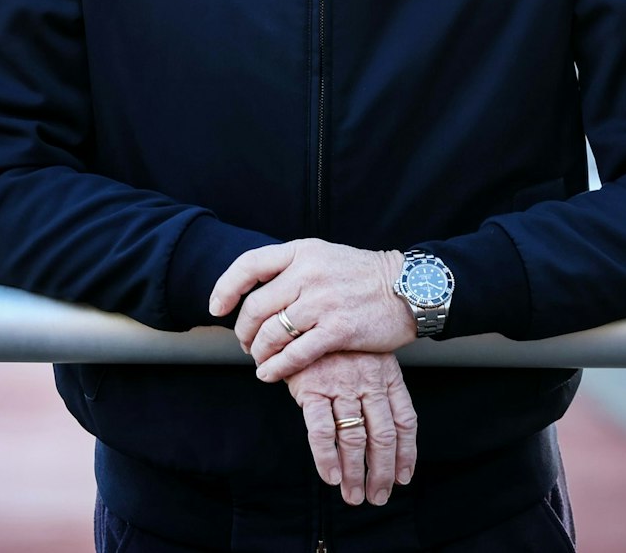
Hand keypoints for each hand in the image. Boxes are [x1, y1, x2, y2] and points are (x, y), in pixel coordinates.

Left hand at [209, 238, 415, 381]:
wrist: (408, 288)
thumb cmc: (364, 276)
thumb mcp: (325, 256)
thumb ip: (293, 269)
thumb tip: (256, 292)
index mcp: (303, 251)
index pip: (249, 265)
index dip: (226, 288)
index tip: (217, 308)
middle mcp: (309, 273)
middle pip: (256, 306)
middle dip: (243, 331)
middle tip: (246, 344)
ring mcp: (324, 301)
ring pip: (272, 332)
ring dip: (259, 352)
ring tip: (259, 360)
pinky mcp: (339, 330)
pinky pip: (295, 354)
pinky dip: (276, 367)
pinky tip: (270, 374)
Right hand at [287, 351, 417, 505]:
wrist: (308, 312)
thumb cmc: (341, 340)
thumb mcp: (370, 355)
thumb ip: (380, 386)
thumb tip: (390, 431)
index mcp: (388, 375)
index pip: (405, 421)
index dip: (406, 453)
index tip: (403, 477)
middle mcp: (368, 382)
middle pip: (382, 436)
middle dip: (381, 471)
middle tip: (377, 496)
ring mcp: (341, 385)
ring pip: (354, 438)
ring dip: (354, 473)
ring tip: (353, 496)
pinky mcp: (312, 387)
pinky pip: (321, 430)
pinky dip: (326, 457)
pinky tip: (330, 476)